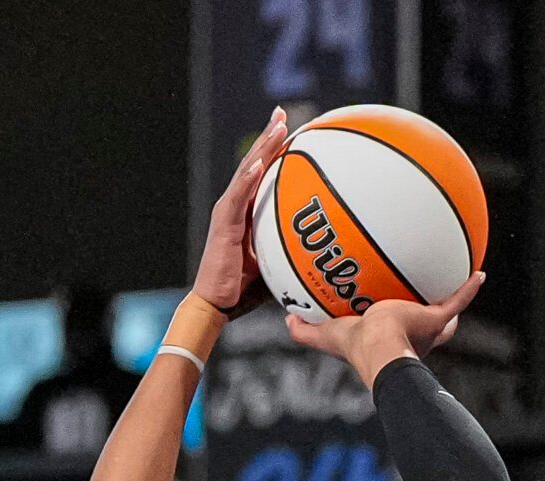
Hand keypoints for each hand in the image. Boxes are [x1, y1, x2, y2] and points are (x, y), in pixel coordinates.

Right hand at [192, 108, 290, 314]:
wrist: (216, 304)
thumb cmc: (244, 289)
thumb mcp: (277, 262)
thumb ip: (295, 249)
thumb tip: (329, 251)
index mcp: (246, 211)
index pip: (262, 172)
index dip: (274, 148)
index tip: (291, 127)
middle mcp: (234, 205)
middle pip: (254, 162)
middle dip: (269, 135)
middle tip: (282, 112)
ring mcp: (227, 212)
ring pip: (247, 171)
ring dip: (263, 147)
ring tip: (277, 125)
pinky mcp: (223, 224)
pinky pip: (239, 196)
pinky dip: (249, 177)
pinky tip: (261, 160)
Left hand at [285, 272, 484, 387]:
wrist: (380, 346)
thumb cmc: (354, 345)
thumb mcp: (324, 336)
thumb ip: (305, 331)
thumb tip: (286, 318)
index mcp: (384, 342)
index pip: (389, 336)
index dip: (388, 330)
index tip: (386, 317)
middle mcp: (408, 339)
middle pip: (419, 330)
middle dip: (422, 319)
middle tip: (423, 300)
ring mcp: (425, 331)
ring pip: (442, 318)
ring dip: (449, 304)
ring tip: (456, 281)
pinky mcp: (436, 320)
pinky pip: (458, 301)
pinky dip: (469, 289)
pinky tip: (479, 272)